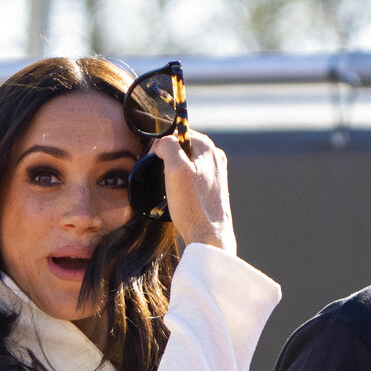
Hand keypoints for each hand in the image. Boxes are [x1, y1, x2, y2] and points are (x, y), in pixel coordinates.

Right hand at [151, 130, 236, 254]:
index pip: (178, 132)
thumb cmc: (192, 206)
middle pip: (182, 148)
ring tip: (171, 189)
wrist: (209, 237)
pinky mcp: (214, 188)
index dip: (162, 144)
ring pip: (186, 163)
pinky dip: (182, 184)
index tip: (154, 161)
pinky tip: (180, 197)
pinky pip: (192, 177)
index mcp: (208, 148)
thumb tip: (162, 143)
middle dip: (168, 159)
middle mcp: (215, 158)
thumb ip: (168, 146)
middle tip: (162, 177)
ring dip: (173, 173)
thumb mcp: (175, 170)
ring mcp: (216, 173)